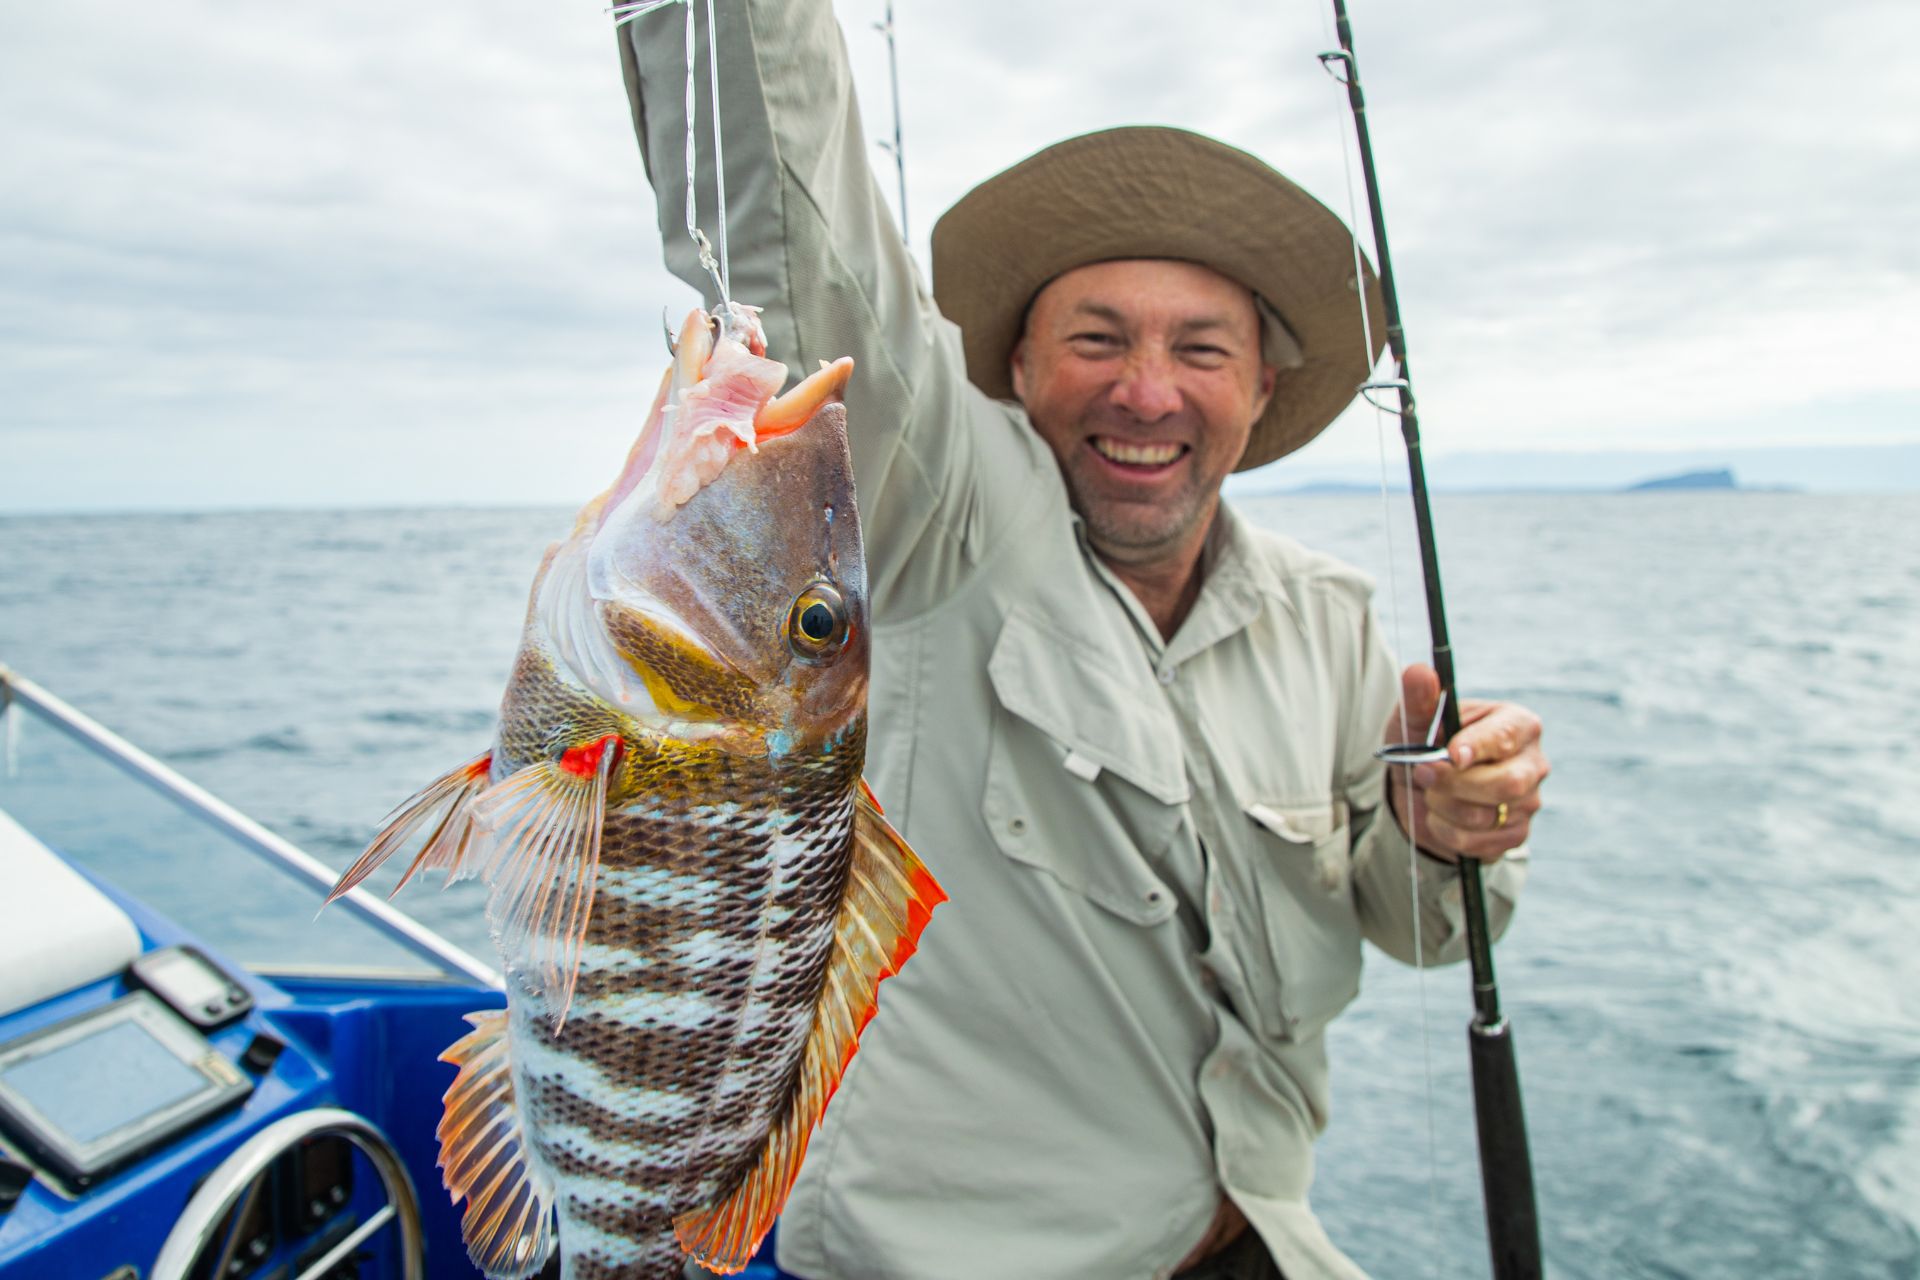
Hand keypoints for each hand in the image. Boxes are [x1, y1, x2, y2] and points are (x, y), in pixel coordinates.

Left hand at [1384, 664, 1546, 862]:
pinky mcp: (1515, 834)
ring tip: (1430, 793)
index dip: (1477, 747)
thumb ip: (1419, 698)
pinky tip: (1440, 817)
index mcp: (1518, 724)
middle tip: (1422, 774)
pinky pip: (1481, 844)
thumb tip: (1420, 671)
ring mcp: (1529, 802)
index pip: (1507, 737)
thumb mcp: (1416, 721)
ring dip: (1443, 808)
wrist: (1423, 792)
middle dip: (1454, 783)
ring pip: (1488, 817)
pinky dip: (1448, 833)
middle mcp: (1534, 763)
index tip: (1449, 755)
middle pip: (1506, 783)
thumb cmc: (1426, 745)